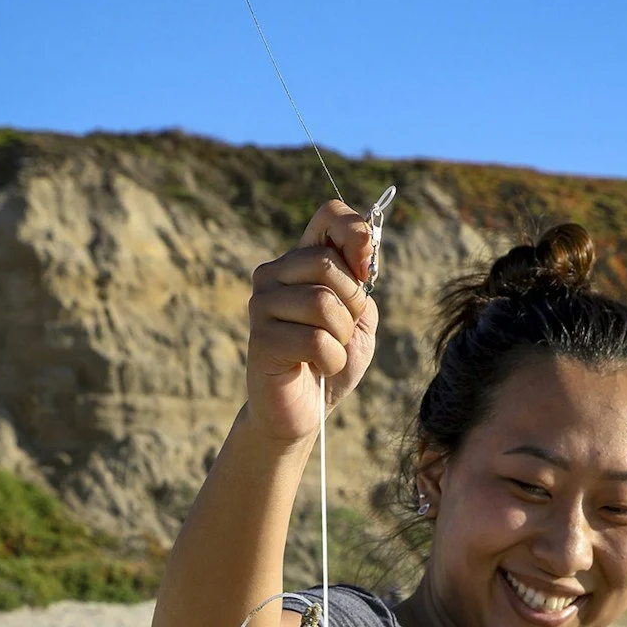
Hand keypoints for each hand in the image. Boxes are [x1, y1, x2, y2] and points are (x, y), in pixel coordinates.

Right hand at [244, 199, 378, 444]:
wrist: (304, 412)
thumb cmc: (331, 361)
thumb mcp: (359, 317)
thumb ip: (361, 280)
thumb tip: (364, 249)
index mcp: (300, 259)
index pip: (329, 214)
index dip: (356, 235)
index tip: (366, 270)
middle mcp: (274, 274)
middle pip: (328, 264)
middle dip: (351, 304)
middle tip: (341, 331)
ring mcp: (262, 305)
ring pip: (323, 303)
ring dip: (341, 337)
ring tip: (327, 352)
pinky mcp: (260, 339)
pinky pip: (315, 340)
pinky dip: (331, 360)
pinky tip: (317, 369)